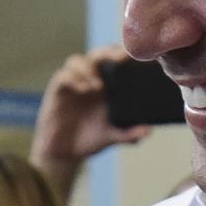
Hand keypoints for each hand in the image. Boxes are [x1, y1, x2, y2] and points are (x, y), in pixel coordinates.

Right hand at [31, 47, 151, 187]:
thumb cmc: (91, 139)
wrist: (65, 153)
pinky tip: (84, 90)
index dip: (123, 52)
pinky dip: (73, 79)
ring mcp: (72, 84)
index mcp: (106, 84)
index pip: (114, 59)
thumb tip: (148, 131)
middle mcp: (89, 79)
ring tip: (98, 86)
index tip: (136, 55)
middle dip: (108, 52)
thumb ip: (129, 134)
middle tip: (121, 59)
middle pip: (97, 54)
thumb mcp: (113, 136)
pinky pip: (63, 76)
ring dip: (88, 68)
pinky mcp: (57, 91)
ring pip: (77, 61)